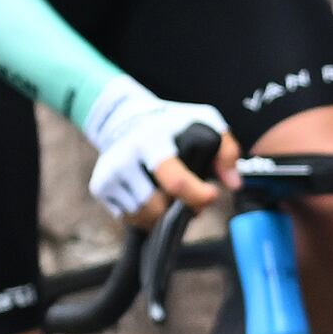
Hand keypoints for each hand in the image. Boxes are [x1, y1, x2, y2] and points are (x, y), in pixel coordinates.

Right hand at [84, 80, 223, 223]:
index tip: (210, 196)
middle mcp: (127, 156)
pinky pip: (128, 217)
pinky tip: (152, 198)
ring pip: (142, 216)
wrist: (124, 116)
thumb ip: (226, 149)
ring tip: (171, 199)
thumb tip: (232, 184)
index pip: (176, 182)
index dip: (197, 196)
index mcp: (153, 139)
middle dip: (177, 208)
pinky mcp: (100, 186)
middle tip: (189, 200)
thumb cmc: (171, 124)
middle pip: (157, 206)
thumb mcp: (204, 121)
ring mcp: (111, 172)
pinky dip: (144, 215)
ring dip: (161, 215)